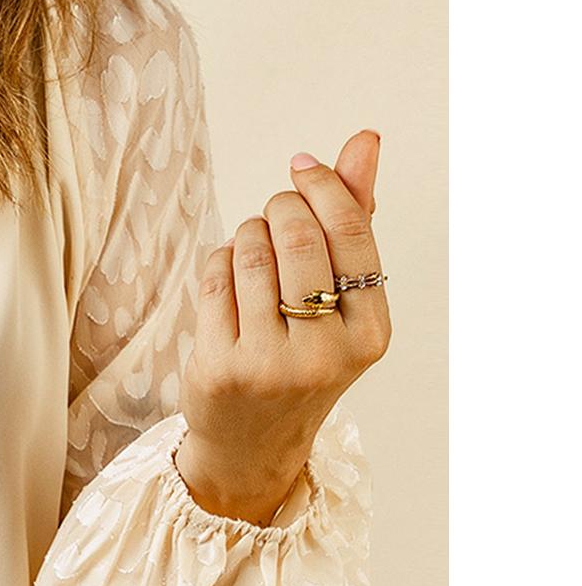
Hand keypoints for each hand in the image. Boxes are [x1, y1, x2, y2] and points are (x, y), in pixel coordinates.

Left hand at [176, 130, 391, 523]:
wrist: (253, 445)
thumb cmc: (304, 355)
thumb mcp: (343, 301)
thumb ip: (356, 219)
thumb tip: (365, 140)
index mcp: (370, 334)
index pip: (352, 232)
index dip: (323, 186)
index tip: (301, 166)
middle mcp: (325, 353)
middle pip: (299, 236)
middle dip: (280, 208)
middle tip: (274, 212)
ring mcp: (270, 365)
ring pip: (251, 253)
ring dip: (247, 232)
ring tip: (252, 247)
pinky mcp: (220, 368)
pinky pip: (215, 278)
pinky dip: (220, 260)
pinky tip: (229, 274)